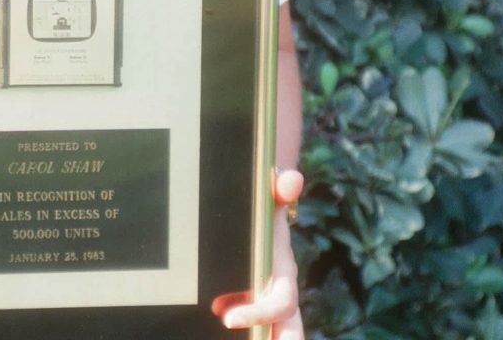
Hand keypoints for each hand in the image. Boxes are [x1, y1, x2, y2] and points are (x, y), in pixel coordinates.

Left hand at [211, 168, 302, 338]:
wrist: (261, 213)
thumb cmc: (266, 208)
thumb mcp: (270, 198)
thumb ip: (280, 188)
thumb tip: (291, 179)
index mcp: (284, 273)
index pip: (281, 304)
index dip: (258, 314)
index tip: (226, 318)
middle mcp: (280, 293)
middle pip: (290, 331)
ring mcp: (266, 302)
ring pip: (273, 333)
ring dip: (258, 338)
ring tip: (222, 338)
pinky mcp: (250, 304)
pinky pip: (252, 327)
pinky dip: (241, 329)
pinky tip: (211, 325)